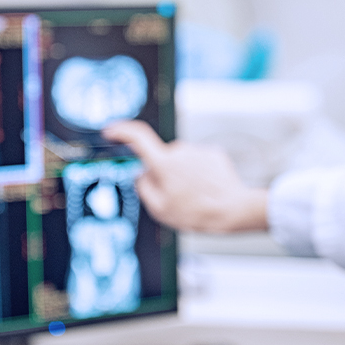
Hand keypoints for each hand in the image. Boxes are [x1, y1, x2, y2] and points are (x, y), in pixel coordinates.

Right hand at [102, 120, 268, 232]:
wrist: (233, 209)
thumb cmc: (196, 213)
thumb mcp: (160, 209)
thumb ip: (144, 188)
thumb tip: (140, 174)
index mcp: (163, 163)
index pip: (137, 137)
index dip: (121, 131)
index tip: (111, 131)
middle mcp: (179, 150)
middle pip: (162, 158)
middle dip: (163, 174)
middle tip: (175, 197)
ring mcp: (197, 150)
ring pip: (181, 161)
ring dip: (183, 175)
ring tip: (196, 197)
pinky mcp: (213, 153)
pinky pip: (197, 161)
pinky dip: (198, 174)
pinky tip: (207, 189)